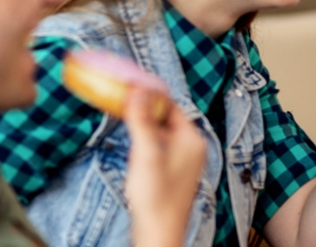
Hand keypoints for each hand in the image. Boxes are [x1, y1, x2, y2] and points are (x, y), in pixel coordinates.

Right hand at [124, 87, 205, 246]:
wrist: (158, 232)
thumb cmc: (156, 197)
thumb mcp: (146, 153)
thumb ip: (143, 121)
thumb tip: (139, 91)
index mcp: (191, 139)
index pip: (172, 105)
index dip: (151, 94)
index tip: (132, 83)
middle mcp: (192, 147)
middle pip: (167, 117)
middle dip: (146, 107)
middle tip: (123, 96)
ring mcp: (183, 160)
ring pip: (162, 131)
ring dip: (144, 122)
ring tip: (123, 111)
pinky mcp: (172, 171)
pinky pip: (159, 145)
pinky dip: (145, 138)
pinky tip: (131, 139)